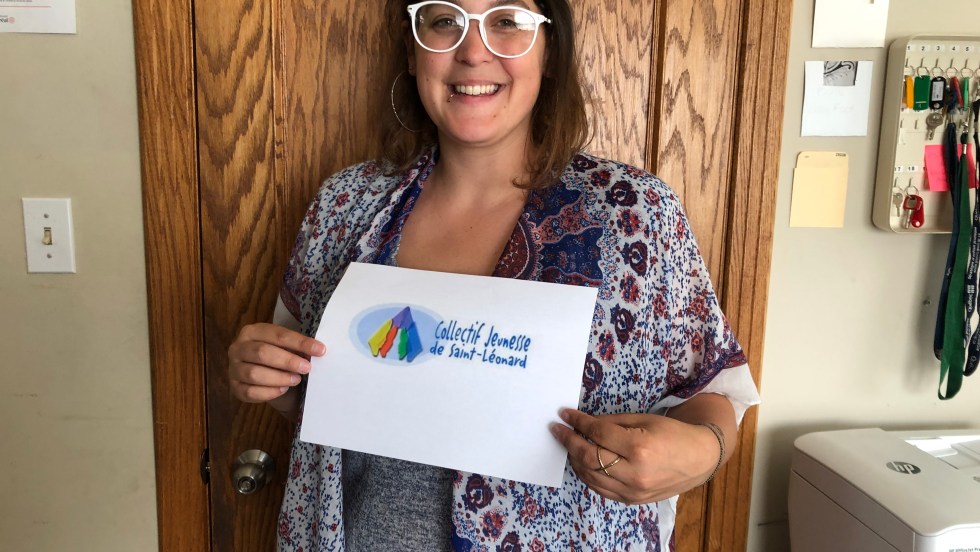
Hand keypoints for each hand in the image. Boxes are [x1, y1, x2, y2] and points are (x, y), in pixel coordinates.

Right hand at [227, 323, 324, 407]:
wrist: (266, 380)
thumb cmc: (279, 358)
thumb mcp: (286, 348)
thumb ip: (297, 347)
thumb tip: (317, 350)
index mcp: (252, 331)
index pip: (278, 335)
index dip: (300, 342)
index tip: (320, 350)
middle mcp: (238, 348)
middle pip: (262, 352)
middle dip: (288, 361)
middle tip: (306, 368)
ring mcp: (233, 369)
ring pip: (254, 373)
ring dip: (279, 378)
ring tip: (296, 380)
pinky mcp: (235, 388)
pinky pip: (250, 392)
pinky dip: (269, 392)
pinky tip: (283, 390)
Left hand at [550, 409, 719, 503]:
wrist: (699, 459)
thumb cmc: (673, 434)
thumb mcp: (644, 419)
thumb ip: (612, 423)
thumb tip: (585, 423)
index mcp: (639, 448)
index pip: (597, 434)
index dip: (577, 422)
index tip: (564, 414)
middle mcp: (634, 473)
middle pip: (589, 457)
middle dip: (569, 441)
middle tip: (557, 430)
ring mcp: (633, 491)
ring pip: (590, 476)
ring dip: (574, 459)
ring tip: (568, 444)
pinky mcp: (632, 501)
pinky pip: (600, 489)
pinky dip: (587, 475)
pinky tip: (582, 461)